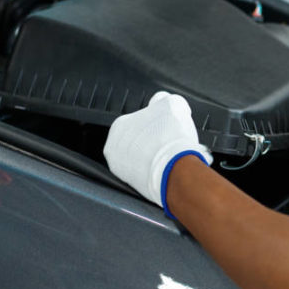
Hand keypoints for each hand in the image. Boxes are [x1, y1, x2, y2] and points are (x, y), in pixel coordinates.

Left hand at [103, 91, 211, 216]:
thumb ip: (167, 100)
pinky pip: (147, 176)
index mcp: (119, 127)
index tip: (170, 125)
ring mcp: (123, 171)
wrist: (174, 170)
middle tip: (173, 141)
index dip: (159, 120)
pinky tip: (170, 168)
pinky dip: (158, 172)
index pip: (141, 118)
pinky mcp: (134, 188)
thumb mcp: (173, 103)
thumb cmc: (170, 136)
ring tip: (174, 156)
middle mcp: (114, 149)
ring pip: (144, 159)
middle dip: (157, 140)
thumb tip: (169, 103)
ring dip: (157, 156)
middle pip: (141, 140)